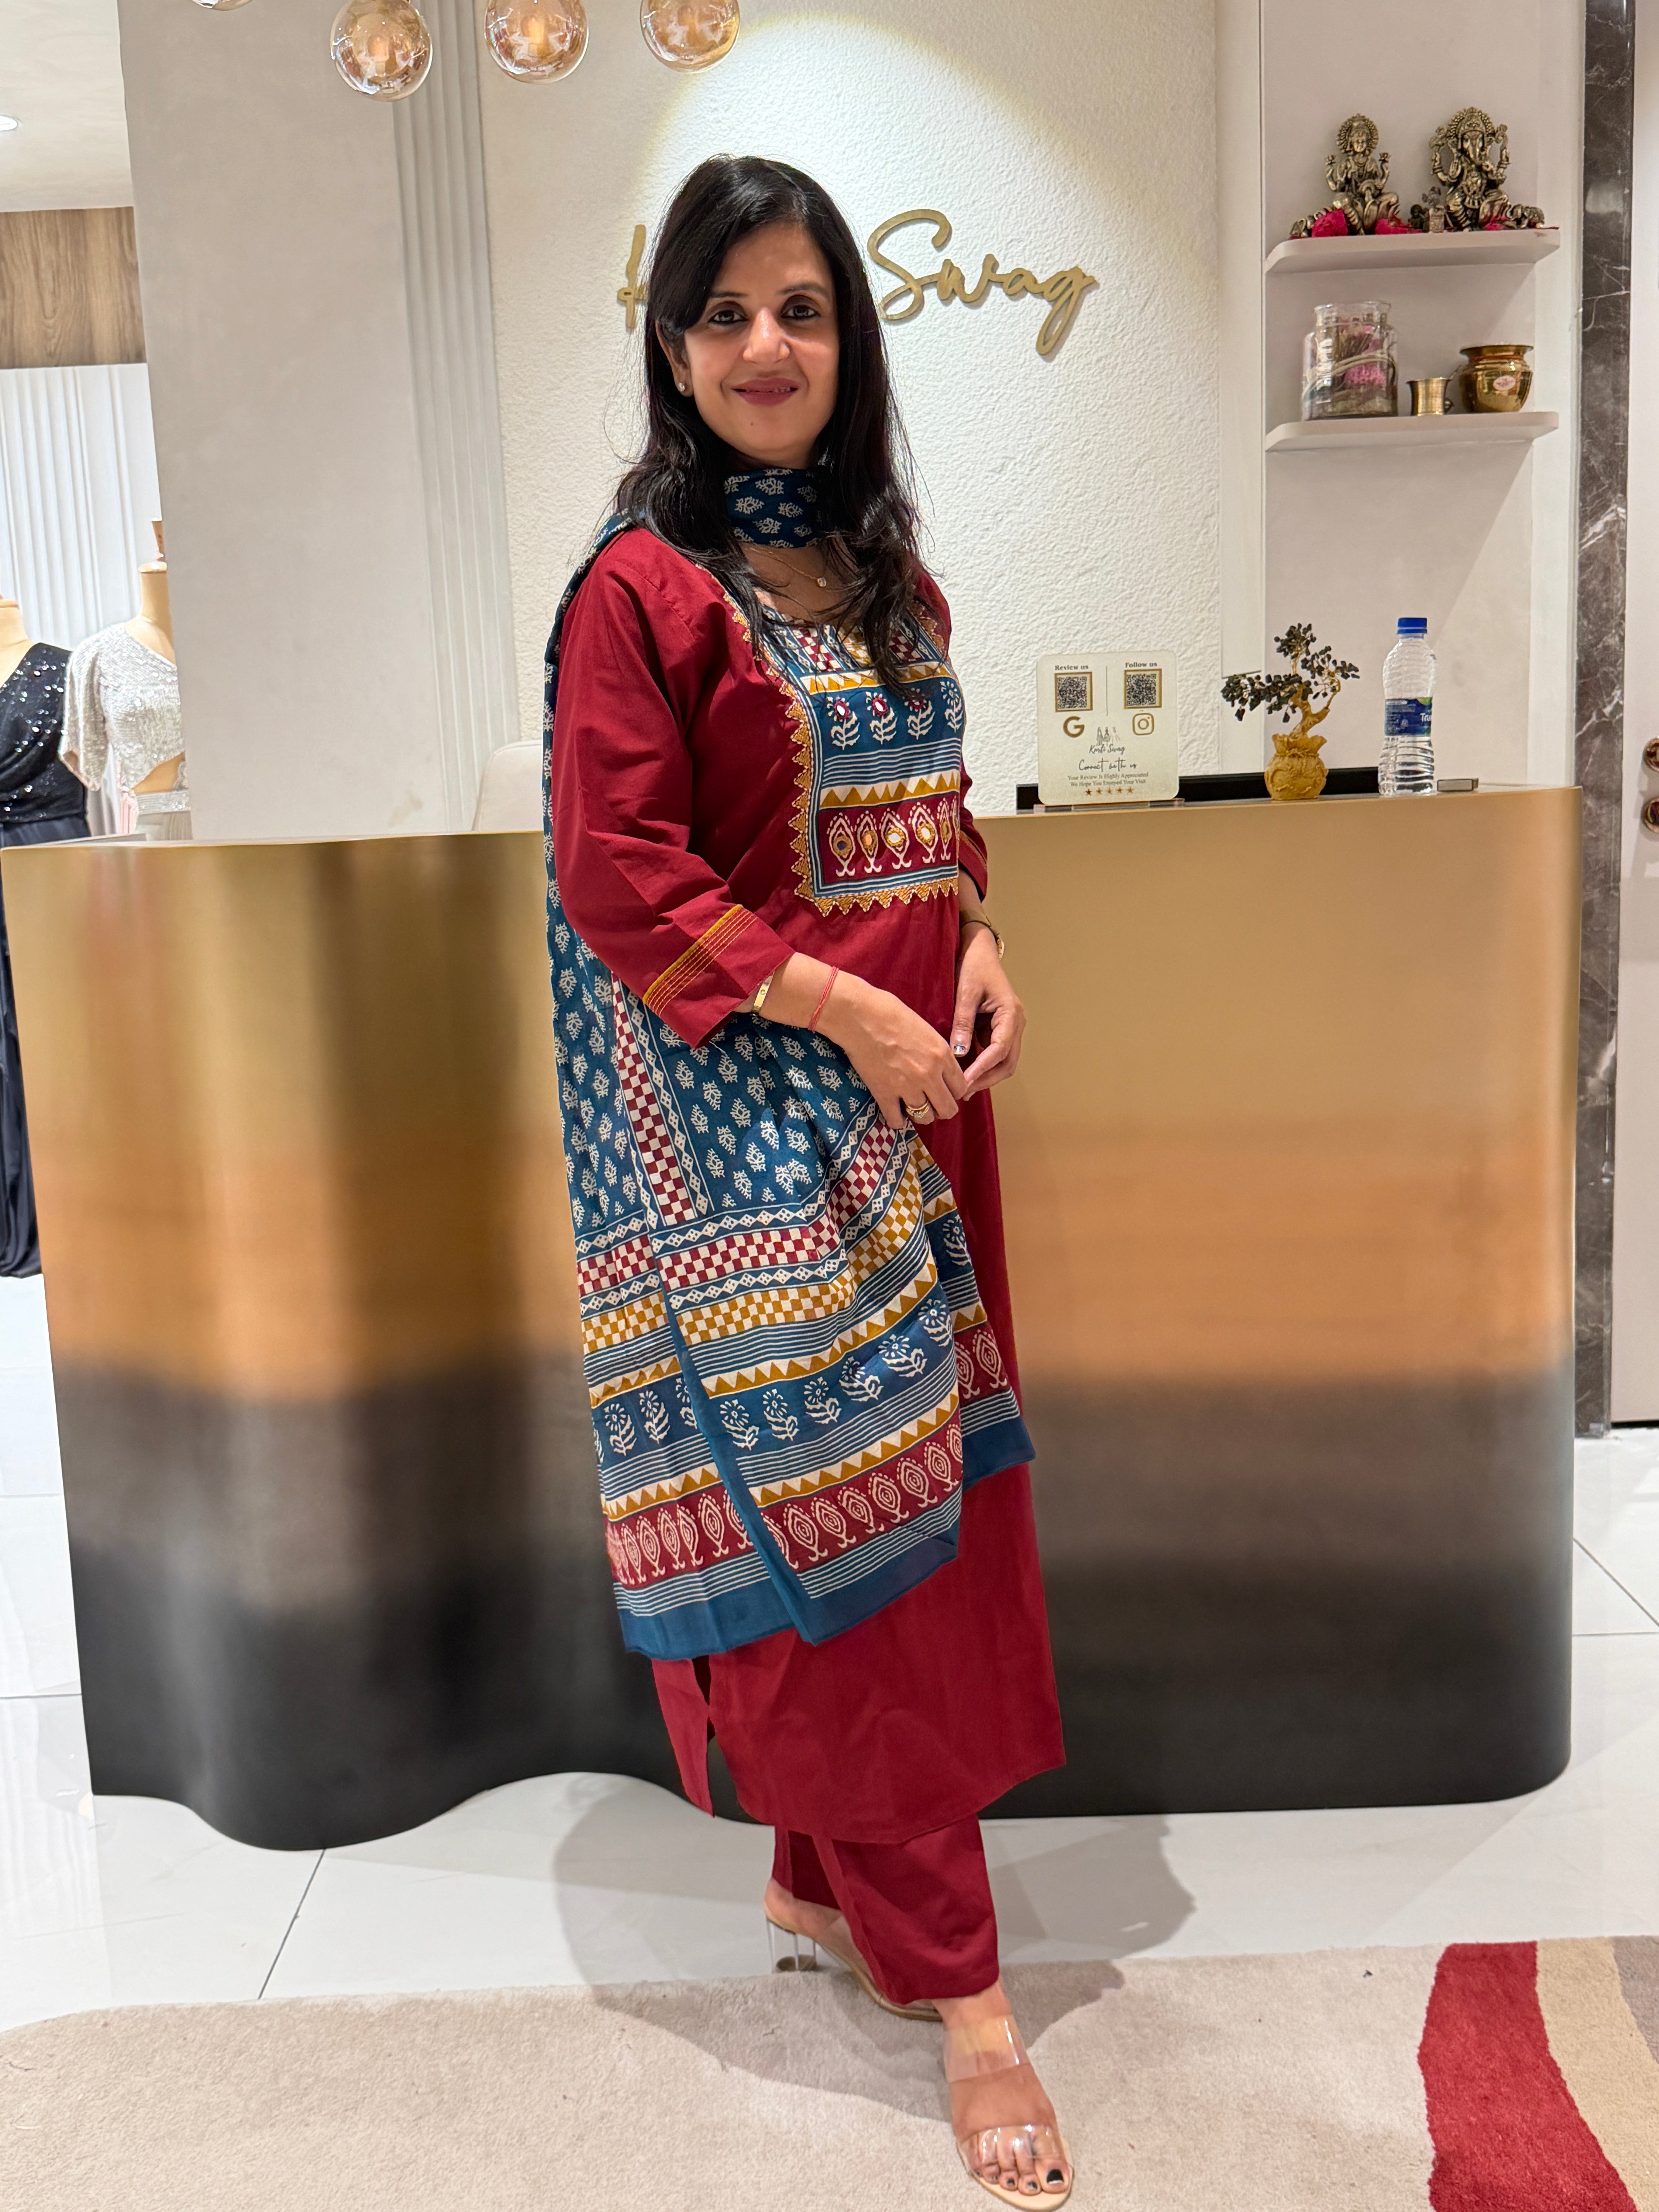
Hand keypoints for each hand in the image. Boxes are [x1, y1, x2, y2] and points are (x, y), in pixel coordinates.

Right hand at [817, 971, 966, 1130]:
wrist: (860, 1016)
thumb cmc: (891, 1013)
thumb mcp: (926, 1029)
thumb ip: (937, 1053)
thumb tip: (940, 1068)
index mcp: (942, 1056)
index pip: (961, 1088)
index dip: (954, 1091)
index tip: (945, 1090)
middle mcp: (929, 1075)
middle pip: (947, 1109)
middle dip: (942, 1108)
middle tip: (932, 1103)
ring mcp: (907, 1087)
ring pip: (925, 1117)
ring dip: (921, 1114)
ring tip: (913, 1107)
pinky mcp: (885, 1094)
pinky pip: (897, 1121)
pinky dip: (898, 1121)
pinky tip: (896, 1113)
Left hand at [951, 925, 1024, 1099]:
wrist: (978, 951)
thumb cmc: (973, 966)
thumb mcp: (965, 993)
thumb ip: (962, 1023)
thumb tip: (957, 1053)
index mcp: (1011, 1013)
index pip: (1000, 1049)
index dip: (982, 1069)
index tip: (964, 1082)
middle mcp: (1016, 1023)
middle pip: (1007, 1062)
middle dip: (986, 1079)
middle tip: (961, 1091)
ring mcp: (1009, 1027)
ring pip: (1003, 1061)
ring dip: (984, 1075)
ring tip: (961, 1087)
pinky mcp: (999, 1029)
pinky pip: (993, 1053)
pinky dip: (981, 1065)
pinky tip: (963, 1073)